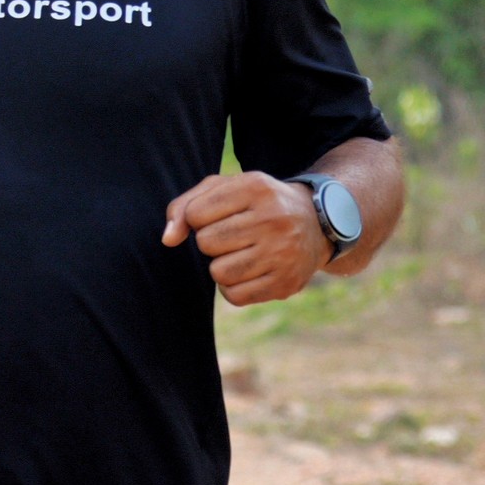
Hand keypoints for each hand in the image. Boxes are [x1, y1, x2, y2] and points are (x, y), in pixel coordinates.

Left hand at [161, 173, 324, 305]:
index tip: (218, 214)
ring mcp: (282, 254)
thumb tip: (168, 239)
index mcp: (256, 188)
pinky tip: (249, 270)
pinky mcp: (285, 284)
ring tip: (240, 253)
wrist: (316, 223)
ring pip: (218, 272)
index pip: (195, 214)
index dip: (198, 217)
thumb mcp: (225, 189)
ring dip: (220, 265)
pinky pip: (234, 296)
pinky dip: (232, 286)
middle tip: (233, 234)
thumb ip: (186, 205)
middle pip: (206, 243)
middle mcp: (273, 219)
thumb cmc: (257, 203)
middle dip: (210, 241)